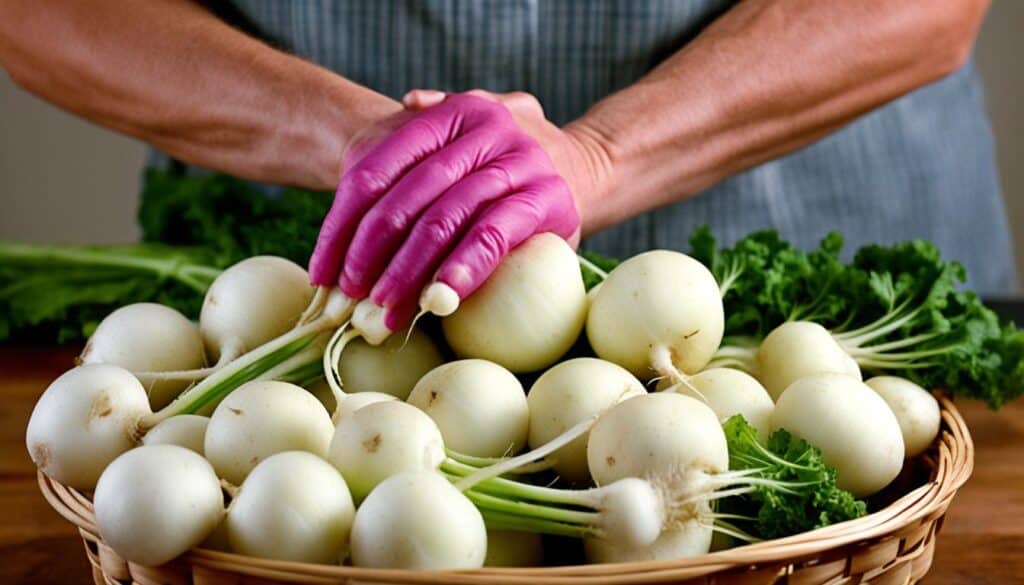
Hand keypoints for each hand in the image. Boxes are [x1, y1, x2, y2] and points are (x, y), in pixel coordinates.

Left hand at [309, 90, 594, 333]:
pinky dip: (464, 268)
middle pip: (406, 197)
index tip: (322, 272)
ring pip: (445, 219)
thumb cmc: (507, 163)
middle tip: (348, 298)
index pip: (378, 169)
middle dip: (370, 253)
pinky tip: (441, 298)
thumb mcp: (471, 131)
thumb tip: (408, 99)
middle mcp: (487, 129)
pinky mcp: (547, 200)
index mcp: (454, 111)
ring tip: (385, 310)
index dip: (342, 224)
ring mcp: (519, 163)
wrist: (586, 166)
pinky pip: (494, 235)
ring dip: (410, 271)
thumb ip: (433, 124)